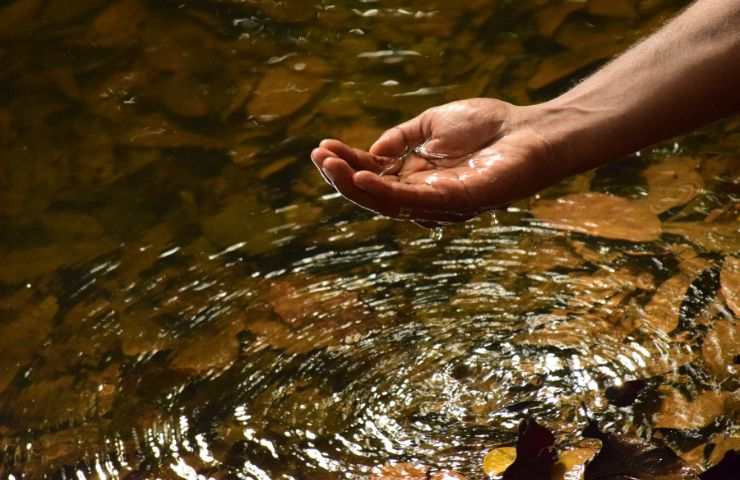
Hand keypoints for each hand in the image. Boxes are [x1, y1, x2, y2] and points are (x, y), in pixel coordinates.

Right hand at [310, 98, 567, 222]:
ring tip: (330, 165)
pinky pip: (412, 203)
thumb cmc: (490, 126)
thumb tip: (372, 151)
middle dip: (343, 177)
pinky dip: (384, 191)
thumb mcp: (433, 124)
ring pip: (387, 202)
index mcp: (417, 178)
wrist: (533, 131)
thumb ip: (401, 137)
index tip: (323, 147)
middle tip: (319, 157)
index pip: (374, 175)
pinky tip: (361, 178)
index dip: (348, 163)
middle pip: (374, 193)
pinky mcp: (455, 204)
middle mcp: (423, 197)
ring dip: (355, 185)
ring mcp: (438, 204)